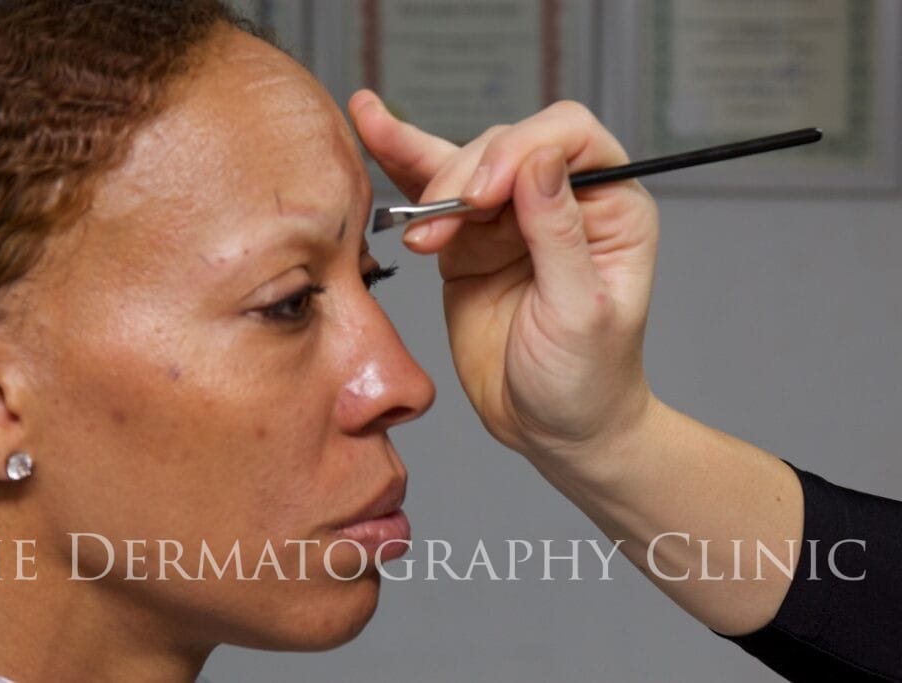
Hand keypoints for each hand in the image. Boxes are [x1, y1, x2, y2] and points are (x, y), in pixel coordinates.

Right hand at [350, 91, 659, 468]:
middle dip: (466, 176)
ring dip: (432, 186)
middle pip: (507, 145)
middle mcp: (561, 200)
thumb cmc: (587, 379)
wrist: (552, 429)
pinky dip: (403, 163)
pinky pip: (434, 194)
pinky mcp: (469, 241)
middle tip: (441, 226)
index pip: (569, 137)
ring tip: (416, 230)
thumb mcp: (581, 313)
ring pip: (464, 164)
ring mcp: (510, 218)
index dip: (521, 148)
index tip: (484, 195)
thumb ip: (559, 235)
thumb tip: (539, 161)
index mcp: (610, 206)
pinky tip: (373, 125)